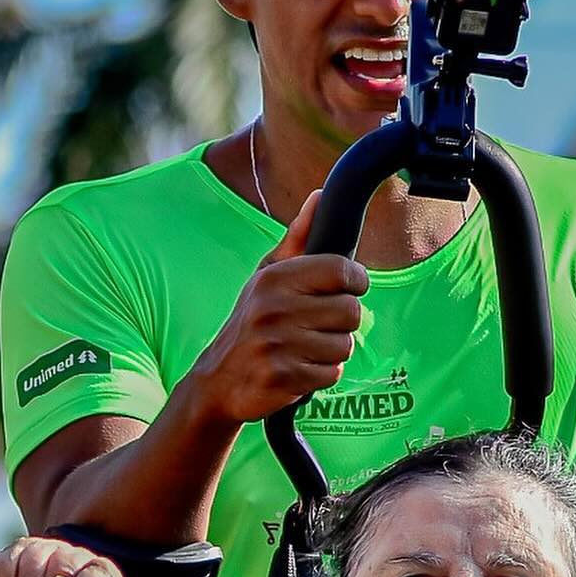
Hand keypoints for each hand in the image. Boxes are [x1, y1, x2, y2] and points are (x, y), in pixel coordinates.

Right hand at [187, 190, 368, 422]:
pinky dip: (321, 375)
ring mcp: (278, 344)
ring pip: (344, 346)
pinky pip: (331, 374)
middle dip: (342, 322)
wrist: (219, 379)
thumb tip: (319, 196)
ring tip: (305, 348)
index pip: (341, 269)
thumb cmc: (252, 322)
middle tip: (319, 326)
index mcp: (275, 277)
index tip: (350, 288)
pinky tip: (299, 369)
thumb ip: (297, 239)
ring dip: (332, 351)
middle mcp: (275, 308)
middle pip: (351, 311)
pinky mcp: (282, 377)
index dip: (356, 280)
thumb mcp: (267, 276)